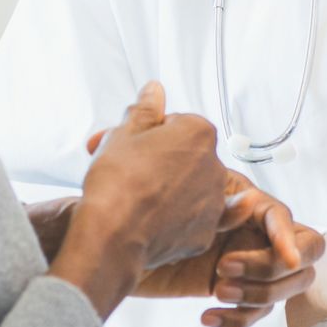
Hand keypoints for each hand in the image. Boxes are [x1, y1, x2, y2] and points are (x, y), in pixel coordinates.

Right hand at [50, 82, 228, 315]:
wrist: (112, 236)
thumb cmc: (117, 182)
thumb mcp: (122, 134)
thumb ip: (143, 109)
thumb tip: (154, 90)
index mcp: (198, 132)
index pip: (174, 124)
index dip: (146, 133)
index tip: (126, 143)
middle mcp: (214, 164)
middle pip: (184, 155)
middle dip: (158, 159)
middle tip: (123, 168)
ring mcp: (212, 201)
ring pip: (190, 186)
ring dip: (170, 186)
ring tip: (135, 196)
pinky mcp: (205, 232)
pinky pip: (195, 218)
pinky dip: (185, 216)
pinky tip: (177, 213)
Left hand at [92, 134, 325, 326]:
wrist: (98, 246)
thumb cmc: (118, 200)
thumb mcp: (129, 157)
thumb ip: (145, 122)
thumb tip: (153, 89)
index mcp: (237, 199)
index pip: (279, 215)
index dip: (285, 234)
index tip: (288, 255)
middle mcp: (245, 230)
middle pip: (296, 255)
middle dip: (268, 267)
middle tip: (225, 270)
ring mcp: (237, 261)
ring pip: (280, 287)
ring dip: (258, 292)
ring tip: (218, 289)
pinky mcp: (222, 289)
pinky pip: (251, 313)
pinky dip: (239, 318)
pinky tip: (208, 316)